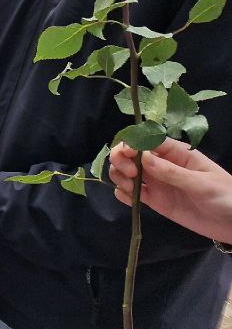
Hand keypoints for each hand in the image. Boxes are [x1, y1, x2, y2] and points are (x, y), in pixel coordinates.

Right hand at [109, 139, 231, 243]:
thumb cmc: (225, 195)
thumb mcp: (201, 183)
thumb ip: (172, 172)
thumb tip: (142, 157)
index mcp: (174, 152)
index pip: (145, 139)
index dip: (131, 144)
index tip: (128, 156)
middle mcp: (160, 165)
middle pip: (129, 154)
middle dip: (121, 160)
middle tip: (129, 174)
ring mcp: (157, 183)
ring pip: (125, 172)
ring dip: (119, 176)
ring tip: (129, 188)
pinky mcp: (156, 201)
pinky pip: (132, 194)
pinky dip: (123, 194)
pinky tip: (127, 197)